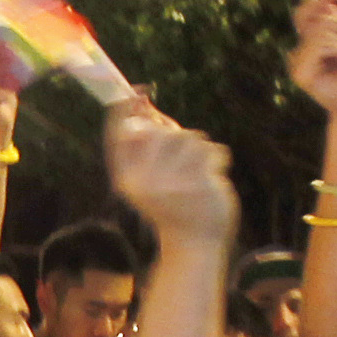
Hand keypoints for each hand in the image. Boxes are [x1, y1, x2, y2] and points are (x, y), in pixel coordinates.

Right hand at [104, 99, 235, 239]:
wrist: (194, 245)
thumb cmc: (173, 204)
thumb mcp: (150, 176)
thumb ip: (147, 141)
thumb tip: (143, 100)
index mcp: (126, 180)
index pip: (118, 135)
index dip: (125, 109)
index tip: (140, 91)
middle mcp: (143, 182)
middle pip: (160, 130)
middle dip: (175, 135)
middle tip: (181, 157)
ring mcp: (171, 183)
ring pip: (189, 136)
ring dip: (199, 149)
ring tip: (197, 172)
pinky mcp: (198, 184)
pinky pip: (211, 149)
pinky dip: (218, 159)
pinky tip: (212, 177)